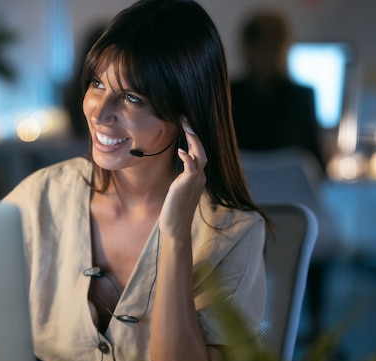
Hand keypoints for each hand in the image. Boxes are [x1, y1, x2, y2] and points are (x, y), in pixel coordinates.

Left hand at [159, 119, 206, 237]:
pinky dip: (187, 158)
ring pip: (199, 155)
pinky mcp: (187, 185)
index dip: (193, 138)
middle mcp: (199, 177)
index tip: (185, 124)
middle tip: (185, 118)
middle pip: (201, 150)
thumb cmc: (174, 209)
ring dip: (193, 140)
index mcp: (197, 177)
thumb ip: (180, 176)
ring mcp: (195, 181)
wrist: (176, 227)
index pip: (198, 153)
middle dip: (194, 134)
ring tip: (186, 126)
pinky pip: (191, 168)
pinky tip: (180, 150)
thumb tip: (177, 165)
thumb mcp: (177, 189)